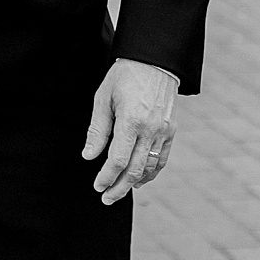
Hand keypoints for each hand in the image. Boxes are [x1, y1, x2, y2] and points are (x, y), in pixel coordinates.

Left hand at [83, 59, 178, 204]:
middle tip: (106, 198)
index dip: (106, 176)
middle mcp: (151, 130)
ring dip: (134, 183)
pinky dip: (151, 173)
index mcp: (131, 121)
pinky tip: (140, 180)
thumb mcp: (103, 98)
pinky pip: (162, 159)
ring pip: (150, 168)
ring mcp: (163, 132)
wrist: (153, 61)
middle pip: (135, 170)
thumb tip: (88, 156)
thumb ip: (97, 130)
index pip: (118, 160)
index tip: (97, 186)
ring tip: (119, 191)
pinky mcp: (171, 131)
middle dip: (119, 187)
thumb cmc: (123, 77)